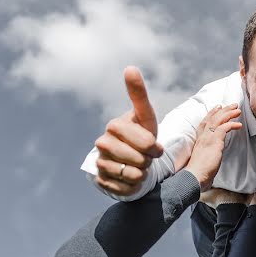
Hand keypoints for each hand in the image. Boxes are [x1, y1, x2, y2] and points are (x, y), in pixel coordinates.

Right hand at [94, 67, 163, 196]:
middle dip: (149, 161)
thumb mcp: (146, 116)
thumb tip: (130, 68)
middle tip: (146, 157)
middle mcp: (102, 143)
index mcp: (114, 126)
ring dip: (142, 173)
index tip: (155, 147)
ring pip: (133, 175)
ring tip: (138, 166)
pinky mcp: (101, 181)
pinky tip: (131, 178)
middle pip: (140, 160)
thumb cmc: (142, 135)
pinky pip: (126, 188)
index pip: (145, 142)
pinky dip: (134, 186)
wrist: (132, 160)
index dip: (154, 147)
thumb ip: (138, 94)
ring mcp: (100, 162)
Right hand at [184, 105, 242, 190]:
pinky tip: (239, 125)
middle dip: (223, 110)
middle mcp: (202, 137)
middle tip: (232, 105)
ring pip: (218, 120)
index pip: (205, 123)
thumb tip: (214, 161)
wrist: (194, 177)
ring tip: (237, 110)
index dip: (211, 114)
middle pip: (212, 118)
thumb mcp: (204, 162)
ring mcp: (207, 138)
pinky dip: (232, 124)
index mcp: (199, 141)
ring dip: (228, 113)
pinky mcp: (214, 141)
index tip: (218, 107)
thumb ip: (209, 157)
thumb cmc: (198, 174)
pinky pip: (224, 128)